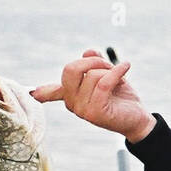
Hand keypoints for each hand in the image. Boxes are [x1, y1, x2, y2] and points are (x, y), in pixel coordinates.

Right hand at [29, 50, 155, 142]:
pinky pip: (104, 81)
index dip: (41, 91)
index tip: (32, 93)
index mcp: (70, 95)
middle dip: (92, 61)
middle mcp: (72, 103)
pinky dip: (117, 71)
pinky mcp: (96, 111)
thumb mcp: (107, 75)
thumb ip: (94, 62)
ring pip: (93, 75)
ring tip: (120, 78)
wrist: (137, 119)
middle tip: (108, 66)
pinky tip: (126, 67)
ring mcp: (82, 109)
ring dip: (110, 70)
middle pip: (70, 69)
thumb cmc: (121, 97)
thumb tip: (88, 52)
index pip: (50, 91)